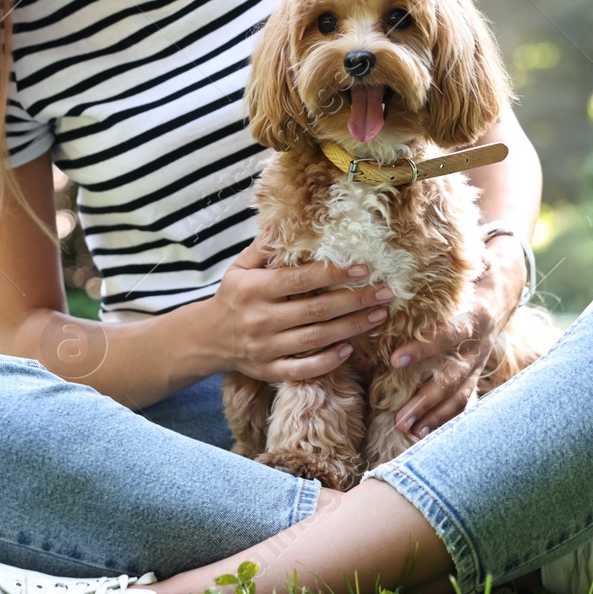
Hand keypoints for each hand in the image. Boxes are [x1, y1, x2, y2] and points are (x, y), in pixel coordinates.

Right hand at [208, 231, 395, 383]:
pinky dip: (327, 362)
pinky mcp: (269, 371)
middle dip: (355, 300)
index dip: (334, 273)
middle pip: (316, 310)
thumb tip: (282, 223)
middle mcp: (261, 319)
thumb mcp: (239, 268)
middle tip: (385, 292)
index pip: (300, 280)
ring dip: (351, 328)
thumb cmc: (232, 297)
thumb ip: (262, 248)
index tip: (363, 268)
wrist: (207, 338)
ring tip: (378, 316)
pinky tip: (349, 349)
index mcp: (254, 289)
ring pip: (316, 339)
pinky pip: (303, 370)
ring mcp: (266, 348)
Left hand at [390, 235, 526, 438]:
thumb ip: (436, 268)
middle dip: (427, 397)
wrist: (506, 285)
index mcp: (474, 315)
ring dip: (434, 414)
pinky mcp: (477, 372)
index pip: (448, 334)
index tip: (396, 358)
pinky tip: (425, 435)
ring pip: (460, 393)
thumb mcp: (461, 267)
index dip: (424, 347)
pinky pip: (464, 399)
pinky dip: (446, 418)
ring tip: (408, 430)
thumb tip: (398, 259)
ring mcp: (480, 361)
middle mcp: (480, 343)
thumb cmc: (471, 273)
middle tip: (400, 415)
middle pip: (453, 375)